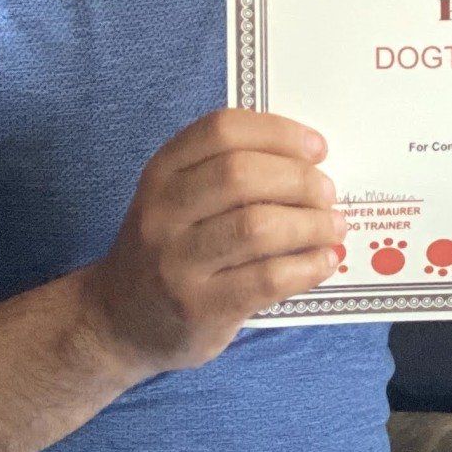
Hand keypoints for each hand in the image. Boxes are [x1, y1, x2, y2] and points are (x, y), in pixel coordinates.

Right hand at [82, 109, 343, 377]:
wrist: (119, 321)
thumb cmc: (170, 249)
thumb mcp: (178, 200)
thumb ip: (228, 174)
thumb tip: (312, 161)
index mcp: (161, 172)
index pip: (222, 130)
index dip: (278, 132)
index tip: (318, 148)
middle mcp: (162, 213)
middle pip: (241, 175)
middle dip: (300, 180)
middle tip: (327, 193)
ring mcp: (177, 263)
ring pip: (257, 227)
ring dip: (310, 224)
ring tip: (332, 226)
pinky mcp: (200, 308)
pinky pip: (267, 279)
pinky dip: (308, 266)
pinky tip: (324, 261)